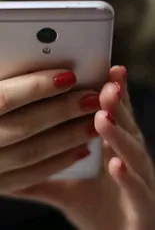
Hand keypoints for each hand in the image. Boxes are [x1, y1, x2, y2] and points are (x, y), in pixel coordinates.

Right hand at [0, 69, 99, 192]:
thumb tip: (35, 53)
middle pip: (24, 126)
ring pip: (31, 154)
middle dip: (62, 111)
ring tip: (94, 123)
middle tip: (93, 97)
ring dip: (67, 138)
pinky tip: (80, 150)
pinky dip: (57, 164)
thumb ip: (5, 77)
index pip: (4, 98)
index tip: (68, 75)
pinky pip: (29, 177)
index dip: (37, 86)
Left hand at [14, 66, 154, 229]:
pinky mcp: (143, 205)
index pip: (114, 113)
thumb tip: (9, 165)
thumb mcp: (67, 186)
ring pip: (132, 152)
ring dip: (119, 133)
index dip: (111, 92)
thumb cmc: (97, 206)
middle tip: (106, 82)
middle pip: (125, 124)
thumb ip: (41, 174)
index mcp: (113, 147)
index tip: (105, 69)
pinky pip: (136, 188)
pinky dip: (126, 176)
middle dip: (116, 103)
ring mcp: (140, 179)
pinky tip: (114, 164)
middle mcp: (130, 157)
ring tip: (102, 116)